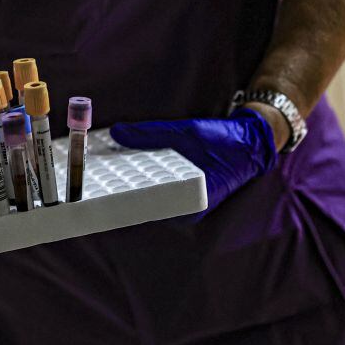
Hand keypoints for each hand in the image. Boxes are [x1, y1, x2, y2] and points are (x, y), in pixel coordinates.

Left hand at [109, 108, 278, 212]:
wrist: (252, 142)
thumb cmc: (223, 140)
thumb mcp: (185, 132)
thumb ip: (150, 134)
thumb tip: (117, 132)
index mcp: (188, 206)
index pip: (145, 207)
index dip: (119, 198)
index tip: (95, 191)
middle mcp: (184, 211)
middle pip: (143, 202)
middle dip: (119, 189)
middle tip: (93, 177)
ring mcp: (183, 204)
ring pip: (147, 194)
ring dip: (128, 182)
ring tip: (102, 170)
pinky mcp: (181, 192)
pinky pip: (156, 186)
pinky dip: (142, 176)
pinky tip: (123, 164)